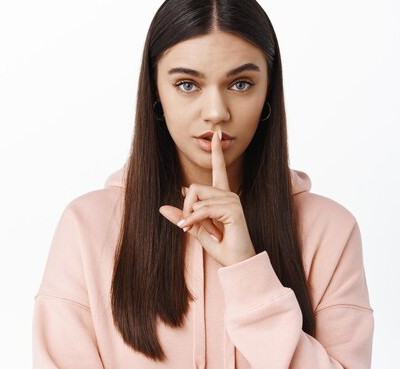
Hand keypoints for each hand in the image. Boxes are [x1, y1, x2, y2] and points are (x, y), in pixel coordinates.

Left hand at [159, 130, 255, 266]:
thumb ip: (183, 217)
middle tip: (187, 226)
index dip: (216, 151)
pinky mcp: (233, 210)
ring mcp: (232, 201)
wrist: (237, 263)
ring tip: (196, 231)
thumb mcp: (196, 229)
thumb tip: (162, 207)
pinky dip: (194, 220)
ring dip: (191, 217)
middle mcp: (228, 194)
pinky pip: (204, 209)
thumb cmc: (221, 247)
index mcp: (222, 196)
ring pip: (198, 197)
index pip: (219, 169)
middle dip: (186, 207)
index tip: (217, 135)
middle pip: (195, 187)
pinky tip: (194, 230)